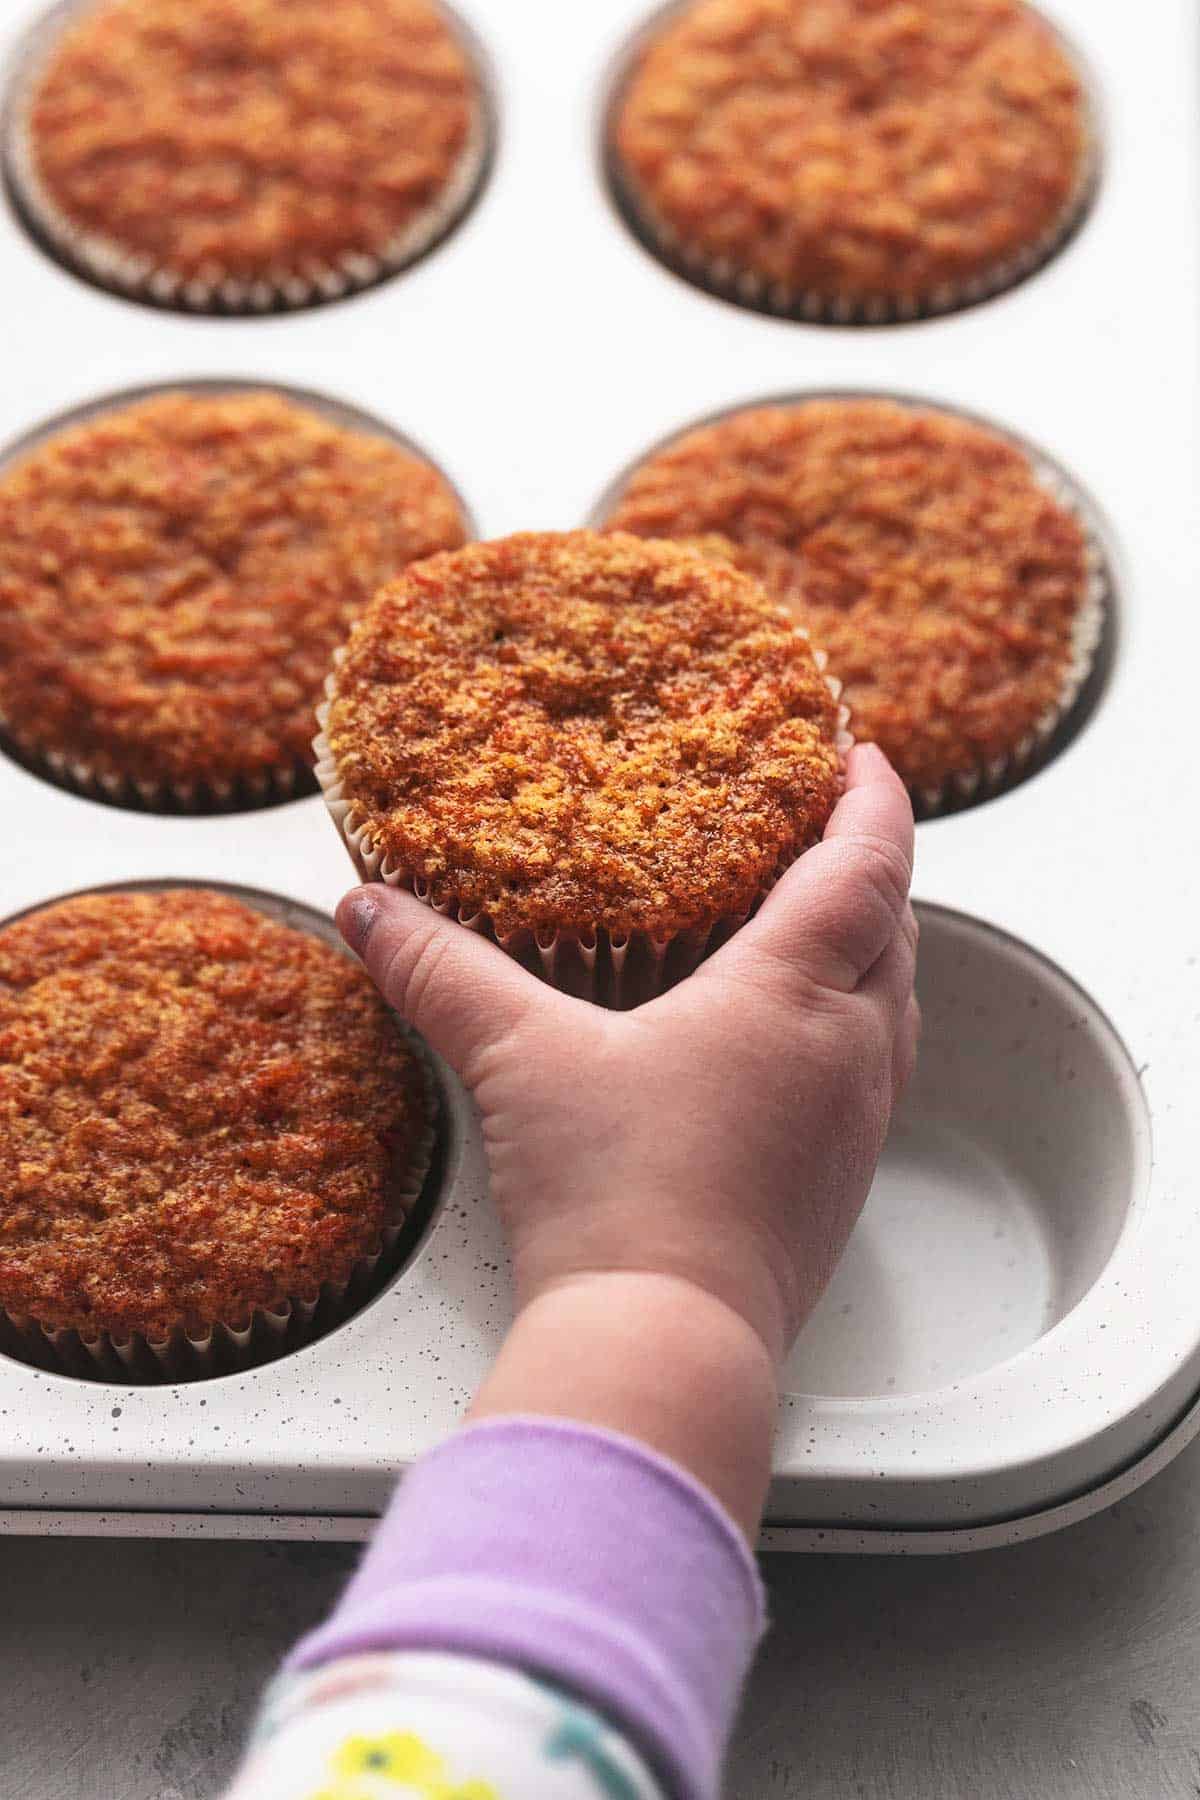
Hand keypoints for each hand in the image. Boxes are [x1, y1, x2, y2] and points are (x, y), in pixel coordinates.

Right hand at [338, 743, 917, 1531]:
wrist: (663, 1344)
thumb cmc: (615, 1200)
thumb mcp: (518, 1060)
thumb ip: (441, 973)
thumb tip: (369, 911)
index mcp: (793, 995)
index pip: (867, 865)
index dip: (872, 798)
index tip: (860, 754)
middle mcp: (850, 1051)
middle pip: (897, 927)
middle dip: (873, 863)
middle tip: (831, 823)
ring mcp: (857, 1123)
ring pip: (895, 1001)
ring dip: (871, 944)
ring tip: (817, 916)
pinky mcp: (841, 1182)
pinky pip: (873, 1069)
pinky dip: (852, 1020)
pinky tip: (788, 1039)